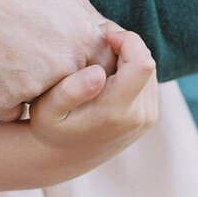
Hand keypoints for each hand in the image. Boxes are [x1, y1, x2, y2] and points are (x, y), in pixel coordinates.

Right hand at [0, 0, 114, 119]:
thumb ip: (76, 10)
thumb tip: (92, 25)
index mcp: (81, 35)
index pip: (97, 66)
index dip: (73, 58)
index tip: (49, 46)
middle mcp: (63, 66)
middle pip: (67, 86)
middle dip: (49, 74)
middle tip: (17, 47)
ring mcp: (31, 88)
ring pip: (35, 100)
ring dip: (19, 84)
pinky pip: (4, 109)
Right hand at [28, 25, 157, 174]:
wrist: (62, 158)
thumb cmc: (50, 127)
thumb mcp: (48, 109)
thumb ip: (70, 90)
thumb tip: (99, 73)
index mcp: (117, 110)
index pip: (142, 62)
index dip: (126, 39)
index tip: (101, 37)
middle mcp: (139, 116)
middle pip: (147, 60)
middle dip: (125, 44)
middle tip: (96, 44)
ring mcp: (147, 118)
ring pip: (149, 68)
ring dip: (128, 56)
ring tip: (99, 58)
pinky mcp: (149, 117)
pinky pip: (148, 79)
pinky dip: (130, 68)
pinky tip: (107, 73)